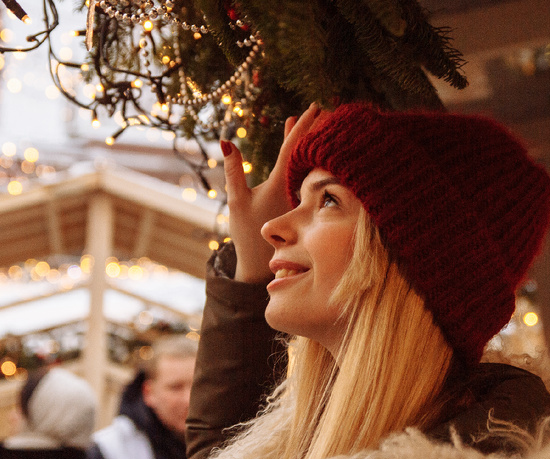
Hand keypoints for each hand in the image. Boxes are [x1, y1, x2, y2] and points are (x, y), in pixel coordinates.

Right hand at [223, 103, 322, 282]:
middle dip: (312, 128)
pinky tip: (304, 149)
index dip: (304, 126)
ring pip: (305, 162)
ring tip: (309, 120)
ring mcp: (299, 196)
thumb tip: (227, 141)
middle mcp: (295, 188)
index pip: (294, 148)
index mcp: (282, 184)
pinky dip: (304, 158)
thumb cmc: (247, 232)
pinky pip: (303, 173)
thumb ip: (233, 170)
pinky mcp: (298, 204)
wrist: (261, 262)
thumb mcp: (237, 199)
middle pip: (306, 151)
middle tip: (323, 106)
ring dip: (308, 141)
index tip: (315, 106)